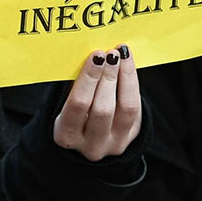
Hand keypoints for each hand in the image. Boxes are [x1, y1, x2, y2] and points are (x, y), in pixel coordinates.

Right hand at [53, 46, 141, 161]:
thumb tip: (93, 56)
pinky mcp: (130, 138)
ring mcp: (112, 145)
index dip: (88, 79)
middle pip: (102, 109)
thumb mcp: (66, 105)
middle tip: (110, 54)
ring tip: (121, 56)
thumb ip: (76, 86)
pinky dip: (132, 84)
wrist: (90, 140)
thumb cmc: (74, 115)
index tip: (96, 56)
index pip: (78, 105)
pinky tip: (127, 66)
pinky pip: (136, 109)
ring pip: (124, 109)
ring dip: (123, 78)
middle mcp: (90, 146)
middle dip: (107, 77)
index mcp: (65, 136)